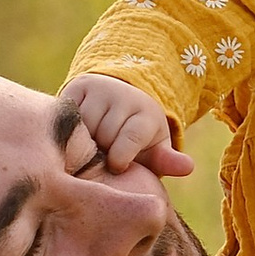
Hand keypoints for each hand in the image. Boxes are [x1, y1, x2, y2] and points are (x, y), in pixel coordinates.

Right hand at [57, 74, 192, 182]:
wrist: (116, 104)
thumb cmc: (136, 139)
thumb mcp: (152, 150)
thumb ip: (165, 161)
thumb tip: (188, 167)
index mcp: (145, 114)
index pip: (129, 139)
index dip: (120, 158)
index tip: (116, 166)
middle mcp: (123, 97)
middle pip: (103, 137)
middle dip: (100, 153)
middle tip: (101, 158)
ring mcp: (98, 91)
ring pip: (82, 128)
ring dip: (81, 144)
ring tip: (88, 149)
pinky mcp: (76, 88)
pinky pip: (65, 118)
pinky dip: (67, 133)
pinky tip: (73, 138)